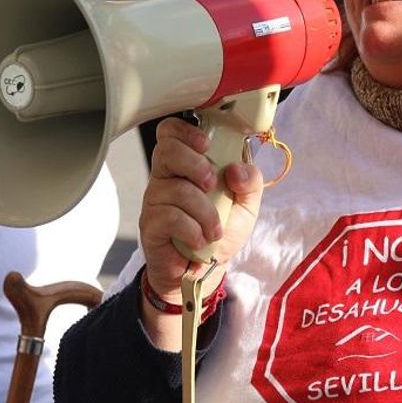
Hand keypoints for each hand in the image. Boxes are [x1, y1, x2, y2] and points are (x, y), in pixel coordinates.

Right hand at [137, 117, 263, 346]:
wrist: (207, 271)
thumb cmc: (221, 231)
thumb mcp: (247, 204)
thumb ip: (250, 181)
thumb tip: (235, 169)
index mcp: (185, 165)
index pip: (170, 132)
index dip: (185, 131)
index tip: (206, 145)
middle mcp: (165, 178)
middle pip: (166, 151)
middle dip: (196, 165)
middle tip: (211, 186)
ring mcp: (155, 201)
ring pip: (176, 189)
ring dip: (205, 212)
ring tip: (214, 230)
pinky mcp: (150, 225)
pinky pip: (169, 217)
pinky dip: (192, 230)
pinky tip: (199, 240)